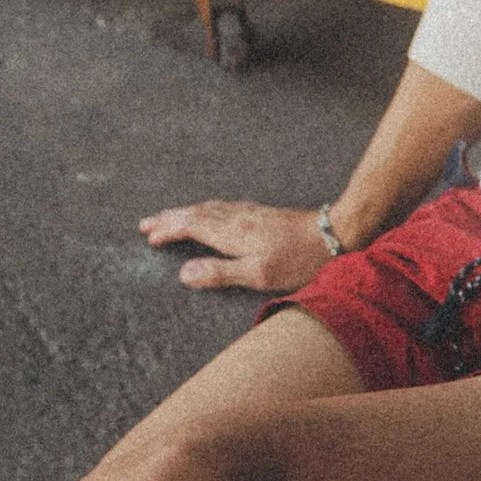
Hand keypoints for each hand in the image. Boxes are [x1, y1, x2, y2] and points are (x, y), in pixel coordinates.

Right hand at [138, 199, 340, 293]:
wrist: (334, 234)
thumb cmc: (299, 259)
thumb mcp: (259, 274)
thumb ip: (220, 273)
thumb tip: (184, 274)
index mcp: (233, 232)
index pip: (192, 226)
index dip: (169, 230)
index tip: (150, 236)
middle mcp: (237, 218)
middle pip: (195, 213)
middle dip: (169, 218)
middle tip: (146, 224)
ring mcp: (250, 213)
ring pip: (208, 208)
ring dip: (184, 212)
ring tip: (168, 217)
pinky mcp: (260, 213)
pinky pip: (221, 207)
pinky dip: (204, 209)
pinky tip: (208, 212)